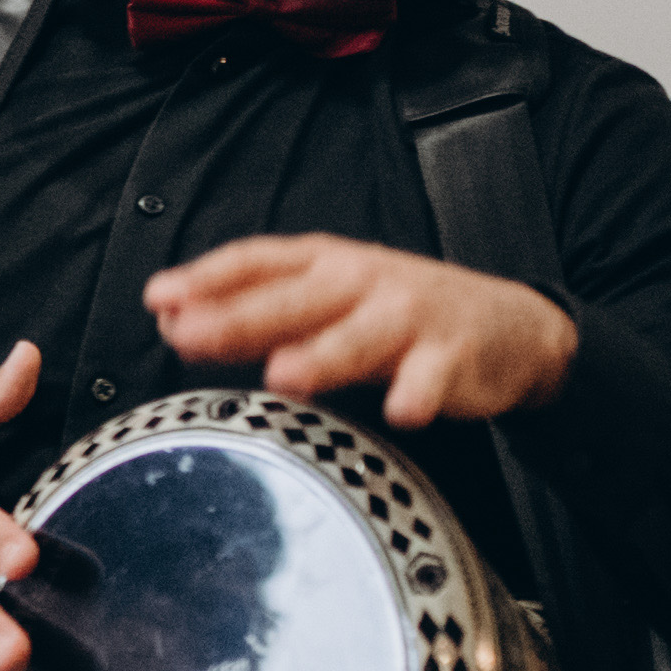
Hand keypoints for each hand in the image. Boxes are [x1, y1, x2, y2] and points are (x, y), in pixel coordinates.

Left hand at [144, 234, 573, 425]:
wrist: (511, 327)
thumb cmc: (399, 313)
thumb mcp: (329, 299)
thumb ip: (259, 311)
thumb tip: (174, 320)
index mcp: (327, 262)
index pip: (259, 260)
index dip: (208, 277)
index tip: (159, 297)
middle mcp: (365, 281)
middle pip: (297, 298)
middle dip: (241, 317)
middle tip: (189, 334)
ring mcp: (411, 317)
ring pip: (361, 337)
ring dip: (324, 355)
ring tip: (283, 375)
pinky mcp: (455, 356)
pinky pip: (434, 378)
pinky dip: (419, 393)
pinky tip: (403, 411)